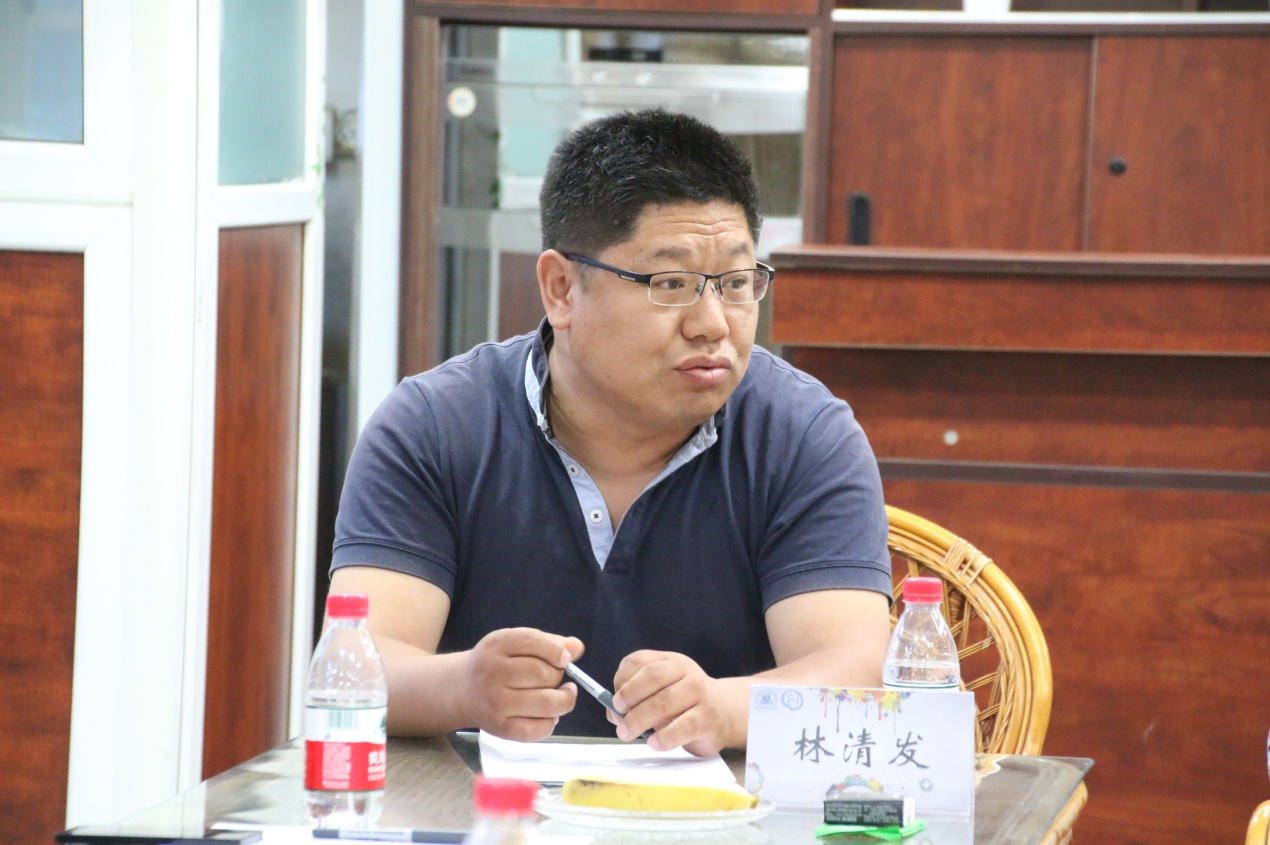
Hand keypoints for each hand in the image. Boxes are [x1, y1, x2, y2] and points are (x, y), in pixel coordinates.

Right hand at [459, 628, 583, 741]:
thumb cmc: (497, 662)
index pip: (533, 642)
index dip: (557, 651)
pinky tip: (548, 714)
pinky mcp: (500, 728)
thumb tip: (576, 648)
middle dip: (557, 676)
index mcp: (497, 645)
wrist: (462, 689)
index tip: (564, 659)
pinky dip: (551, 722)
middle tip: (553, 678)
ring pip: (547, 702)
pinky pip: (537, 729)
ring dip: (563, 699)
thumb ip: (549, 643)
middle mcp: (492, 673)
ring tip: (561, 695)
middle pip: (544, 674)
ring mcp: (496, 703)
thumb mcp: (516, 644)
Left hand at [609, 650, 741, 756]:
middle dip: (629, 698)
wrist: (726, 712)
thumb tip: (614, 713)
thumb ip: (637, 701)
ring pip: (665, 701)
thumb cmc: (684, 704)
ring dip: (640, 719)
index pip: (639, 661)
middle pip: (652, 677)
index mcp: (668, 661)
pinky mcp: (707, 717)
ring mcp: (699, 692)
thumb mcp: (661, 693)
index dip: (622, 680)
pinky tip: (654, 743)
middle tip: (618, 718)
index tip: (614, 701)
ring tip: (628, 733)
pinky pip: (683, 726)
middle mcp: (684, 671)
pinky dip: (665, 737)